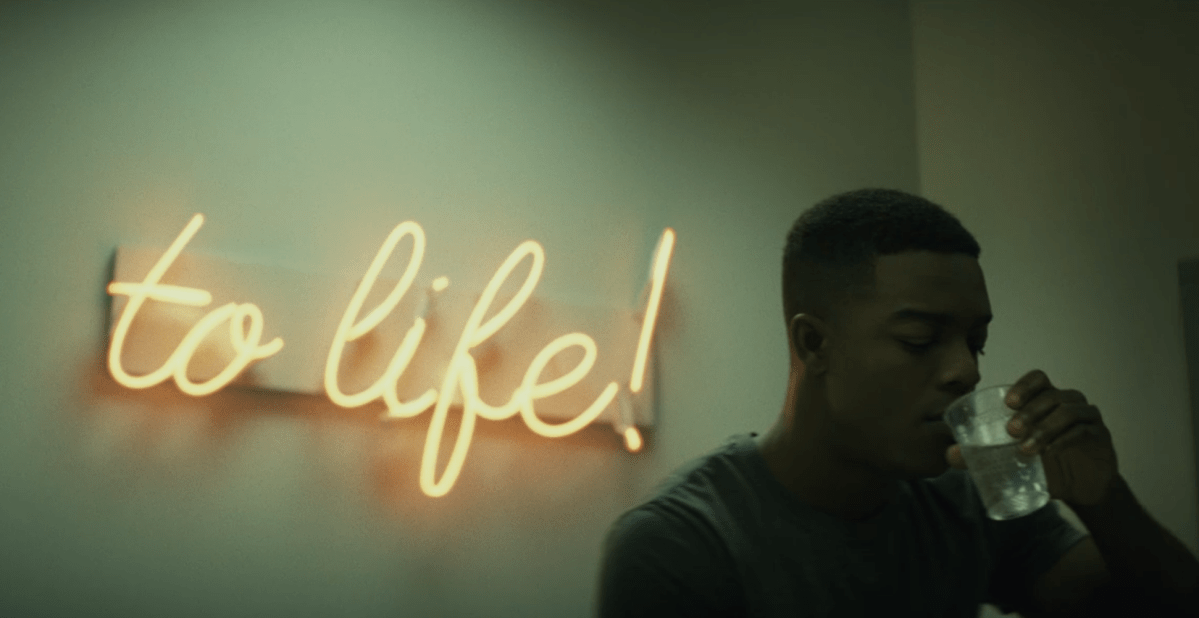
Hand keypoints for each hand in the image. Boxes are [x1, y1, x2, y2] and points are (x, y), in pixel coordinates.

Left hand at [946, 369, 1120, 507]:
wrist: (1081, 488)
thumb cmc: (1045, 464)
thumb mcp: (1014, 458)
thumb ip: (984, 453)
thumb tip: (950, 455)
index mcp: (1047, 400)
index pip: (1038, 379)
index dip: (1025, 386)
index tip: (1009, 403)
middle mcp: (1069, 403)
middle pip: (1051, 396)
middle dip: (1029, 412)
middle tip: (1011, 432)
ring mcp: (1087, 417)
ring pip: (1068, 412)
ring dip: (1044, 429)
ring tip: (1025, 450)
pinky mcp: (1100, 435)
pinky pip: (1084, 430)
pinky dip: (1066, 440)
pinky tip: (1051, 453)